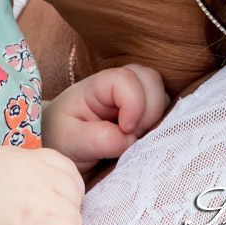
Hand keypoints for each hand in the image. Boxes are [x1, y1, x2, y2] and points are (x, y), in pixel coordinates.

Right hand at [0, 146, 91, 224]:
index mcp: (27, 157)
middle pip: (74, 197)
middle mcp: (34, 172)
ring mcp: (32, 196)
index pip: (68, 172)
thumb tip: (39, 198)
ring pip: (74, 218)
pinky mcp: (27, 224)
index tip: (50, 213)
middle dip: (66, 219)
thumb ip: (22, 177)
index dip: (65, 196)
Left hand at [43, 64, 167, 171]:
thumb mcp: (70, 142)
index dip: (134, 104)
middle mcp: (119, 85)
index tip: (125, 129)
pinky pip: (164, 111)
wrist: (60, 145)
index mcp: (97, 86)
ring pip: (162, 94)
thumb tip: (130, 139)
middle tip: (134, 135)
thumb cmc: (62, 139)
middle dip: (151, 110)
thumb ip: (98, 139)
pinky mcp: (144, 111)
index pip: (126, 79)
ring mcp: (134, 96)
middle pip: (151, 79)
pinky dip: (161, 125)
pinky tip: (144, 140)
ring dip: (157, 118)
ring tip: (137, 139)